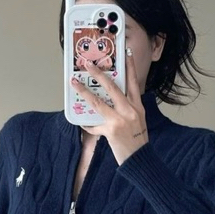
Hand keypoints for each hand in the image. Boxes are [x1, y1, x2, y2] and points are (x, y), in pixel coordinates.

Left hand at [70, 49, 149, 163]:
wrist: (140, 160)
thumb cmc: (138, 141)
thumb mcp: (138, 121)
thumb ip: (127, 108)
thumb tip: (111, 100)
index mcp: (138, 107)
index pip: (134, 82)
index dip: (130, 67)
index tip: (126, 53)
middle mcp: (130, 111)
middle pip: (113, 87)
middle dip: (99, 74)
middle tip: (88, 64)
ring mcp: (120, 120)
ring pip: (98, 102)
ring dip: (84, 91)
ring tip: (74, 83)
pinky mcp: (111, 131)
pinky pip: (94, 125)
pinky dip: (88, 124)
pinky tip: (82, 122)